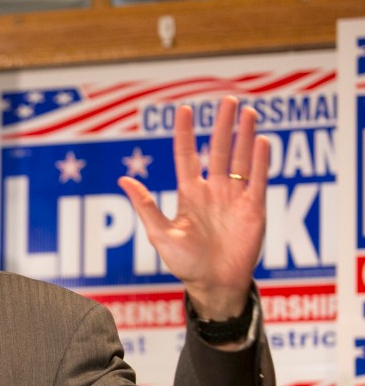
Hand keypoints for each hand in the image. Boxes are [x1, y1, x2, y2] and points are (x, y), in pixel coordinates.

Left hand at [118, 96, 268, 319]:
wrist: (214, 285)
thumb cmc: (184, 263)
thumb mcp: (160, 233)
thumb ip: (145, 205)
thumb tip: (124, 179)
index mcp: (189, 193)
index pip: (186, 155)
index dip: (185, 132)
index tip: (185, 108)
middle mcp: (212, 190)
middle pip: (218, 150)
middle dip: (223, 125)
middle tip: (228, 100)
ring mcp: (234, 198)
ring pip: (240, 159)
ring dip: (245, 136)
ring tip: (249, 112)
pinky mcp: (254, 210)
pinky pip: (258, 180)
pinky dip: (260, 161)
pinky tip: (262, 141)